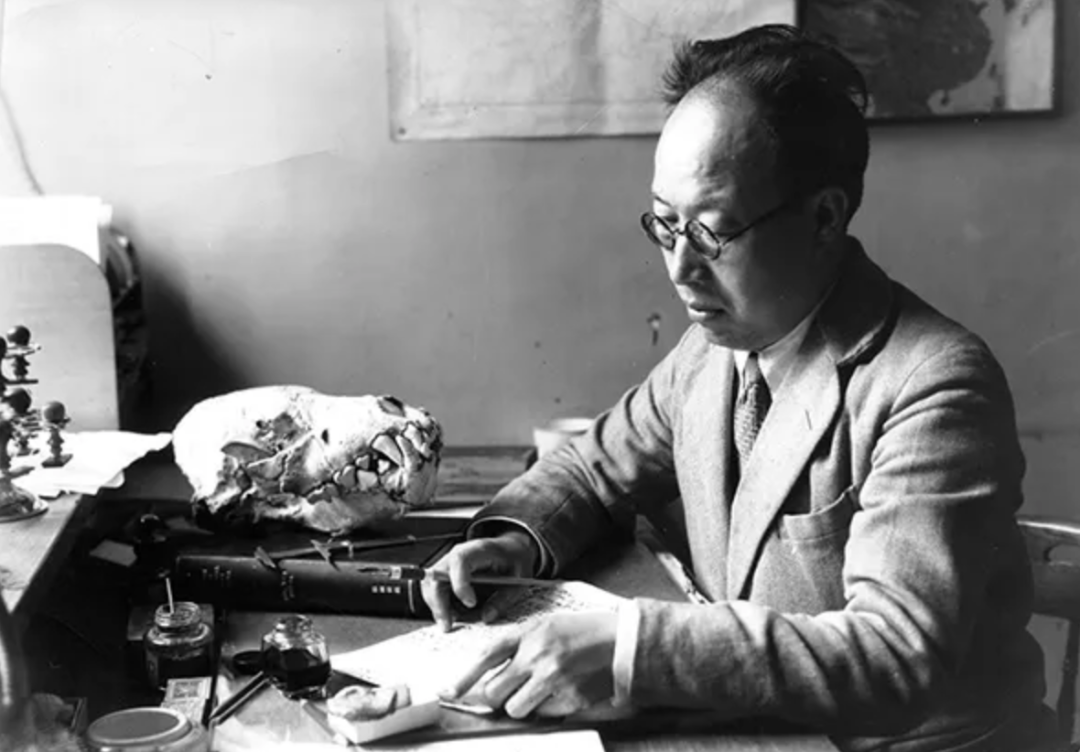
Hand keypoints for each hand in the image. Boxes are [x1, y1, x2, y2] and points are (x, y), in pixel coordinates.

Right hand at [420, 530, 537, 630]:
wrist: (510, 548)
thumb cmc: (514, 559)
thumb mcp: (520, 578)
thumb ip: (504, 598)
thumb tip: (487, 617)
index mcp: (478, 550)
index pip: (459, 561)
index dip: (460, 583)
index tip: (471, 603)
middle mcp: (458, 554)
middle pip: (437, 575)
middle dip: (439, 602)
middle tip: (448, 625)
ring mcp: (450, 563)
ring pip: (430, 584)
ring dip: (436, 606)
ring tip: (449, 622)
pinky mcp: (446, 573)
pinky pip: (434, 589)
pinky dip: (438, 605)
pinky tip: (452, 615)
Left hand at [440, 611, 618, 717]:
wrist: (622, 641)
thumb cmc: (583, 632)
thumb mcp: (547, 627)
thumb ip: (519, 646)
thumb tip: (491, 673)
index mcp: (530, 634)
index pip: (487, 656)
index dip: (465, 676)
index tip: (449, 691)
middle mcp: (538, 656)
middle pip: (495, 691)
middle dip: (496, 696)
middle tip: (508, 691)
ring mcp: (554, 680)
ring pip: (515, 708)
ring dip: (521, 705)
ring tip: (540, 690)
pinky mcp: (571, 699)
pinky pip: (543, 715)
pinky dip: (548, 708)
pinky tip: (563, 691)